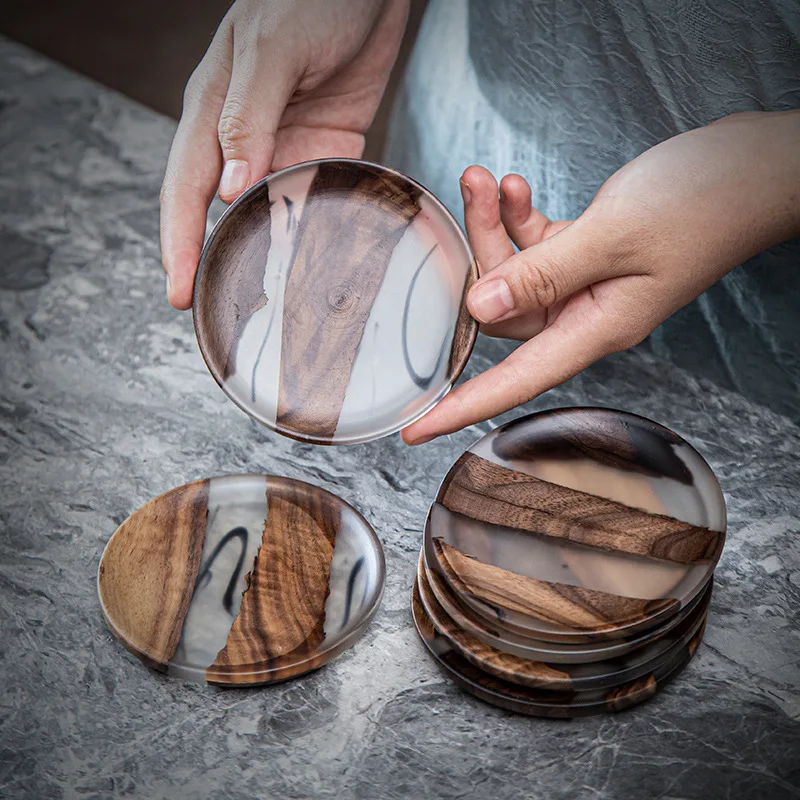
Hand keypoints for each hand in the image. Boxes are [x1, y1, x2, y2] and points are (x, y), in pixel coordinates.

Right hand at [160, 0, 408, 308]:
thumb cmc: (313, 0)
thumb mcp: (272, 50)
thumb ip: (249, 117)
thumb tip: (229, 187)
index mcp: (213, 110)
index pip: (184, 189)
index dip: (178, 244)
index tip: (178, 293)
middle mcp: (242, 135)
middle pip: (218, 211)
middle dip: (213, 261)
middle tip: (218, 314)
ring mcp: (284, 146)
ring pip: (268, 212)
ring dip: (267, 253)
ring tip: (269, 304)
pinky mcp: (325, 149)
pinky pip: (314, 197)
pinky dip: (313, 229)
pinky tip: (316, 260)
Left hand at [402, 110, 799, 444]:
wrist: (757, 166)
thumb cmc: (707, 202)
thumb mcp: (616, 236)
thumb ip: (543, 273)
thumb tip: (479, 307)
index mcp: (597, 329)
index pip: (516, 382)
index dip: (463, 409)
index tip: (416, 429)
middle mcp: (585, 314)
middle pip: (503, 308)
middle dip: (480, 251)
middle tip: (474, 189)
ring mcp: (585, 284)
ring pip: (514, 273)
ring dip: (495, 224)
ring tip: (487, 178)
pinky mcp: (586, 254)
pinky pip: (535, 246)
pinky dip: (519, 216)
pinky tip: (516, 185)